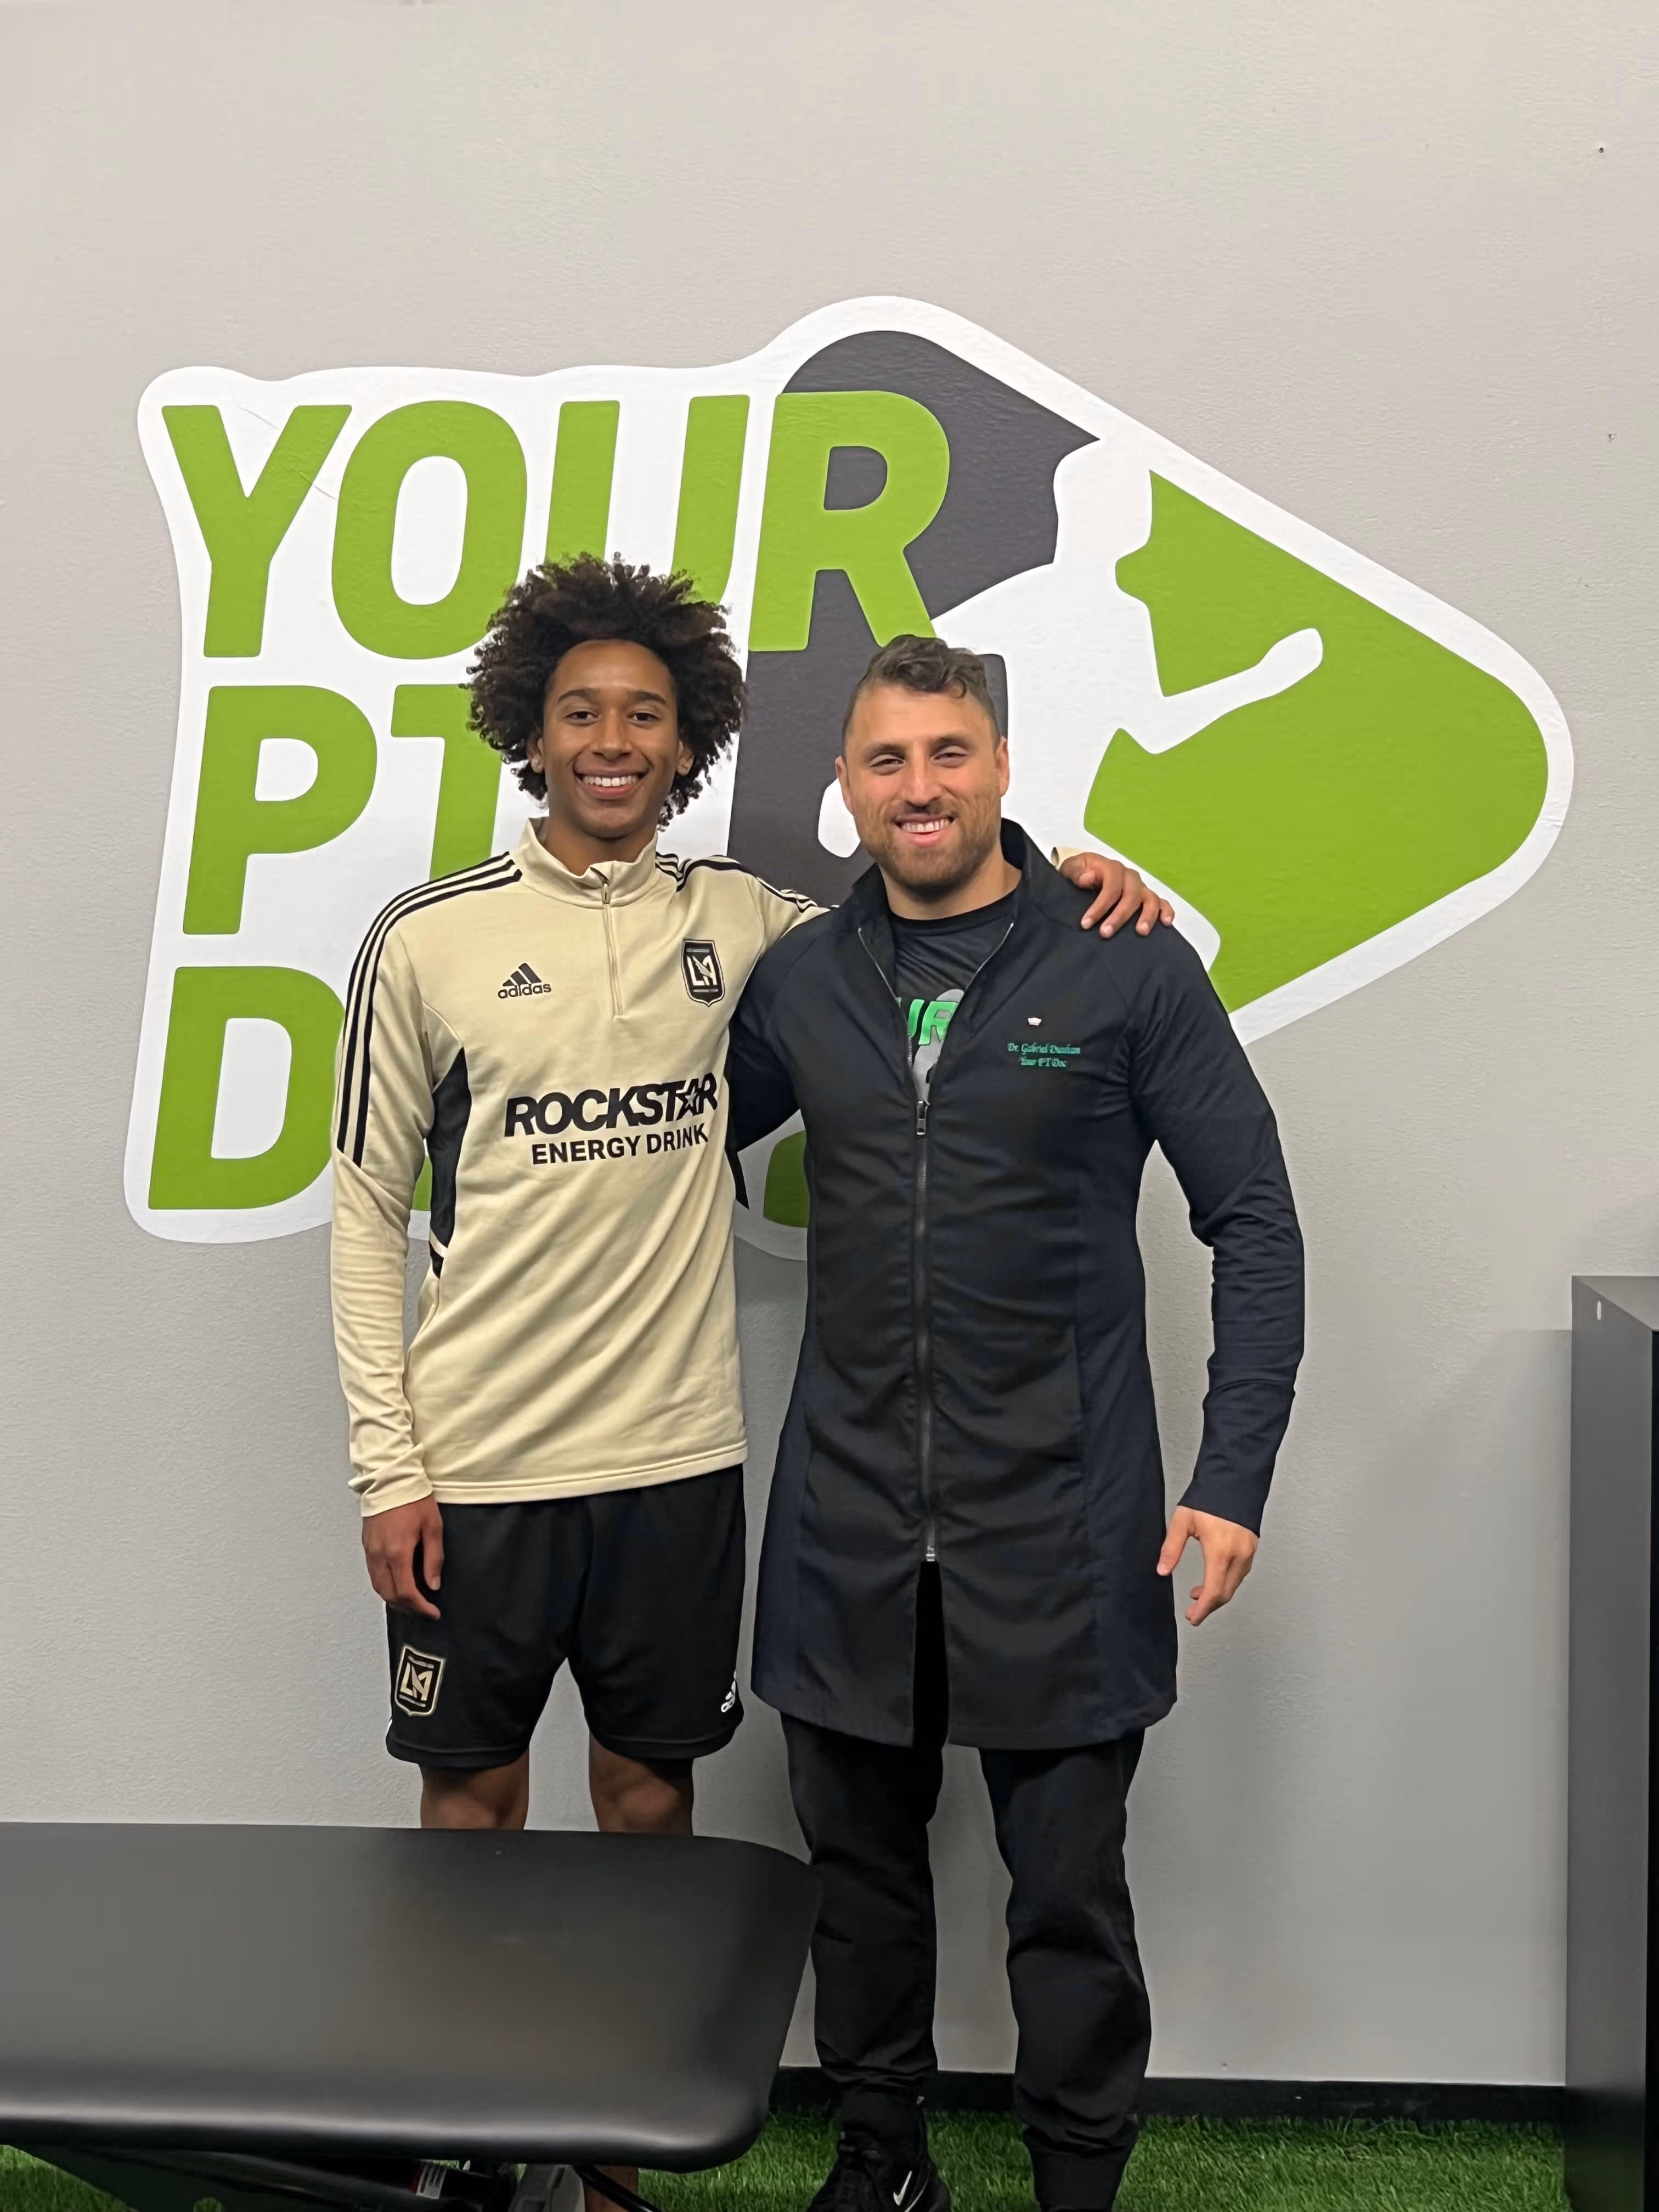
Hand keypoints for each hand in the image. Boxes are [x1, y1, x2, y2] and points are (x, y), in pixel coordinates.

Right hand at [363, 1496, 444, 1617]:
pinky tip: (397, 1585)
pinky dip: (385, 1587)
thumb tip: (433, 1585)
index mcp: (398, 1552)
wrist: (390, 1479)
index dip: (420, 1607)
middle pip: (390, 1595)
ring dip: (395, 1600)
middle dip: (408, 1608)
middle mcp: (380, 1556)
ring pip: (378, 1588)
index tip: (433, 1613)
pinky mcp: (366, 1546)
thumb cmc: (414, 1499)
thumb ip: (434, 1558)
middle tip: (424, 1610)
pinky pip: (373, 1575)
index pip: (407, 1592)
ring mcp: (370, 1552)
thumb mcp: (433, 1526)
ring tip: (412, 1602)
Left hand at [1057, 852, 1174, 937]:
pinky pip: (1161, 902)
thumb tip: (1088, 878)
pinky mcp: (1146, 897)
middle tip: (1105, 934)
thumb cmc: (1077, 872)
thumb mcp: (1070, 868)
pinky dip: (1166, 911)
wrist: (1084, 872)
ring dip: (1147, 916)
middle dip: (1119, 916)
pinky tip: (1166, 924)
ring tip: (1140, 932)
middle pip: (1130, 895)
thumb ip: (1076, 873)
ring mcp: (1139, 887)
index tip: (1086, 924)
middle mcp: (1129, 876)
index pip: (1110, 887)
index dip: (1100, 906)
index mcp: (1111, 867)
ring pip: (1150, 899)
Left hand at [1157, 1506, 1256, 1625]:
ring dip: (1217, 1593)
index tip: (1192, 1617)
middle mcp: (1239, 1555)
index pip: (1214, 1592)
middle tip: (1193, 1612)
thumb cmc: (1209, 1497)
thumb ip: (1172, 1548)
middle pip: (1226, 1593)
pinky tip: (1214, 1577)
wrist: (1234, 1480)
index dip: (1203, 1610)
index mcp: (1221, 1551)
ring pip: (1234, 1584)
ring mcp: (1248, 1552)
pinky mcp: (1252, 1547)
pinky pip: (1240, 1573)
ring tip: (1198, 1594)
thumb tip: (1162, 1570)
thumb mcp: (1183, 1521)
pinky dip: (1226, 1581)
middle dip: (1209, 1606)